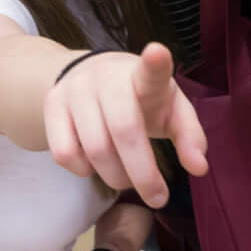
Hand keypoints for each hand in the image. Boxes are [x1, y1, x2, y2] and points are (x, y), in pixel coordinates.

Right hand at [42, 42, 208, 208]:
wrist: (88, 77)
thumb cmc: (141, 99)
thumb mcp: (171, 111)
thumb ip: (190, 137)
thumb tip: (199, 168)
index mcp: (143, 75)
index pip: (150, 69)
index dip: (155, 62)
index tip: (157, 52)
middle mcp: (107, 77)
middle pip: (123, 130)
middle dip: (143, 173)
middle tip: (159, 197)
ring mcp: (75, 89)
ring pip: (94, 149)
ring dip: (116, 177)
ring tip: (128, 180)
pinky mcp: (51, 105)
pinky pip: (65, 153)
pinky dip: (84, 170)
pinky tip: (96, 165)